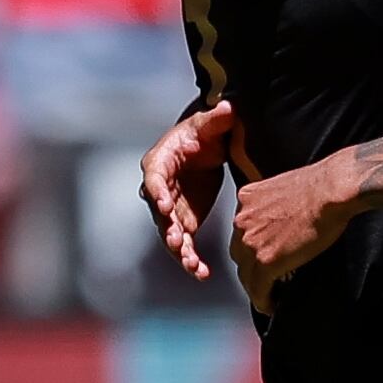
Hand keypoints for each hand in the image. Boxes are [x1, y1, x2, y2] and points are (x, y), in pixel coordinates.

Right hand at [139, 102, 243, 277]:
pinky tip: (203, 273)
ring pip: (170, 234)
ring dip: (179, 251)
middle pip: (158, 212)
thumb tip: (229, 108)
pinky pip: (185, 244)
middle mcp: (160, 189)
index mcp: (160, 162)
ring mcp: (172, 209)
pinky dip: (191, 259)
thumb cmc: (204, 131)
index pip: (154, 178)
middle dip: (166, 228)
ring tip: (192, 265)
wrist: (209, 144)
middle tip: (175, 241)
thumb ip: (217, 118)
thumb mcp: (210, 123)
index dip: (157, 193)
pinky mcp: (184, 222)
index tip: (165, 206)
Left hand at [226, 156, 362, 312]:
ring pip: (246, 274)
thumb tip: (283, 222)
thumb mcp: (285, 188)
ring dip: (256, 286)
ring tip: (269, 295)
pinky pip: (258, 288)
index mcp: (246, 199)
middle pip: (239, 254)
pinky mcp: (266, 260)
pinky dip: (263, 301)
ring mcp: (251, 241)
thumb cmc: (321, 186)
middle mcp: (242, 219)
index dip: (252, 249)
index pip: (241, 232)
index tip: (263, 258)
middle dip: (251, 268)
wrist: (331, 190)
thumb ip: (275, 205)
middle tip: (266, 279)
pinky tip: (271, 306)